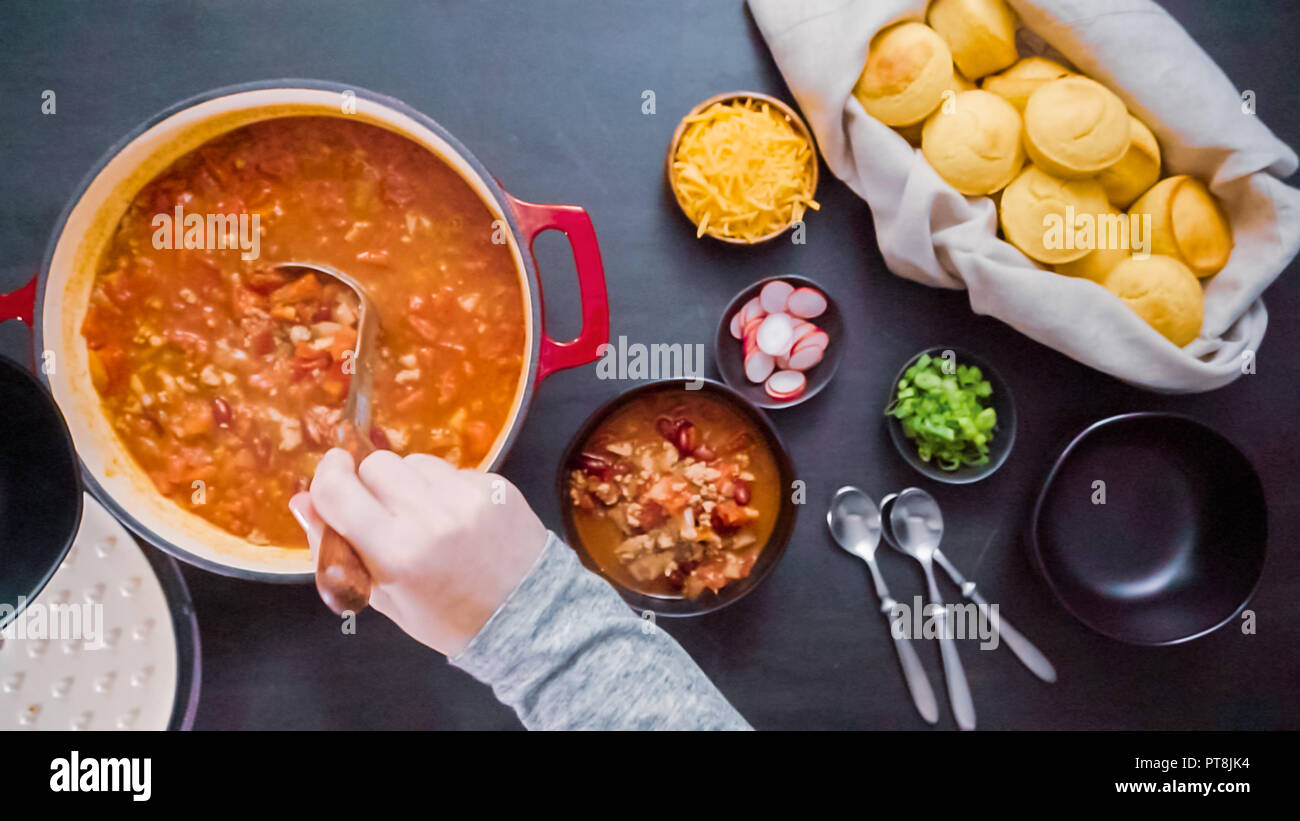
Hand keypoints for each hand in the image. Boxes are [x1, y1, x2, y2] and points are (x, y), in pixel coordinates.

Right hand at [289, 449, 546, 656]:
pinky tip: (456, 518)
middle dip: (370, 481)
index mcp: (397, 553)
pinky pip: (451, 469)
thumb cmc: (446, 617)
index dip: (327, 476)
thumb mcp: (383, 597)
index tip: (332, 474)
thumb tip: (302, 501)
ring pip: (414, 460)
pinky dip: (444, 487)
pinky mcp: (496, 486)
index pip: (338, 489)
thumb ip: (337, 550)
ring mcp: (468, 497)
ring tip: (426, 518)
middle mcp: (432, 517)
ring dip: (409, 483)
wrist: (525, 615)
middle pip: (376, 463)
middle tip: (383, 510)